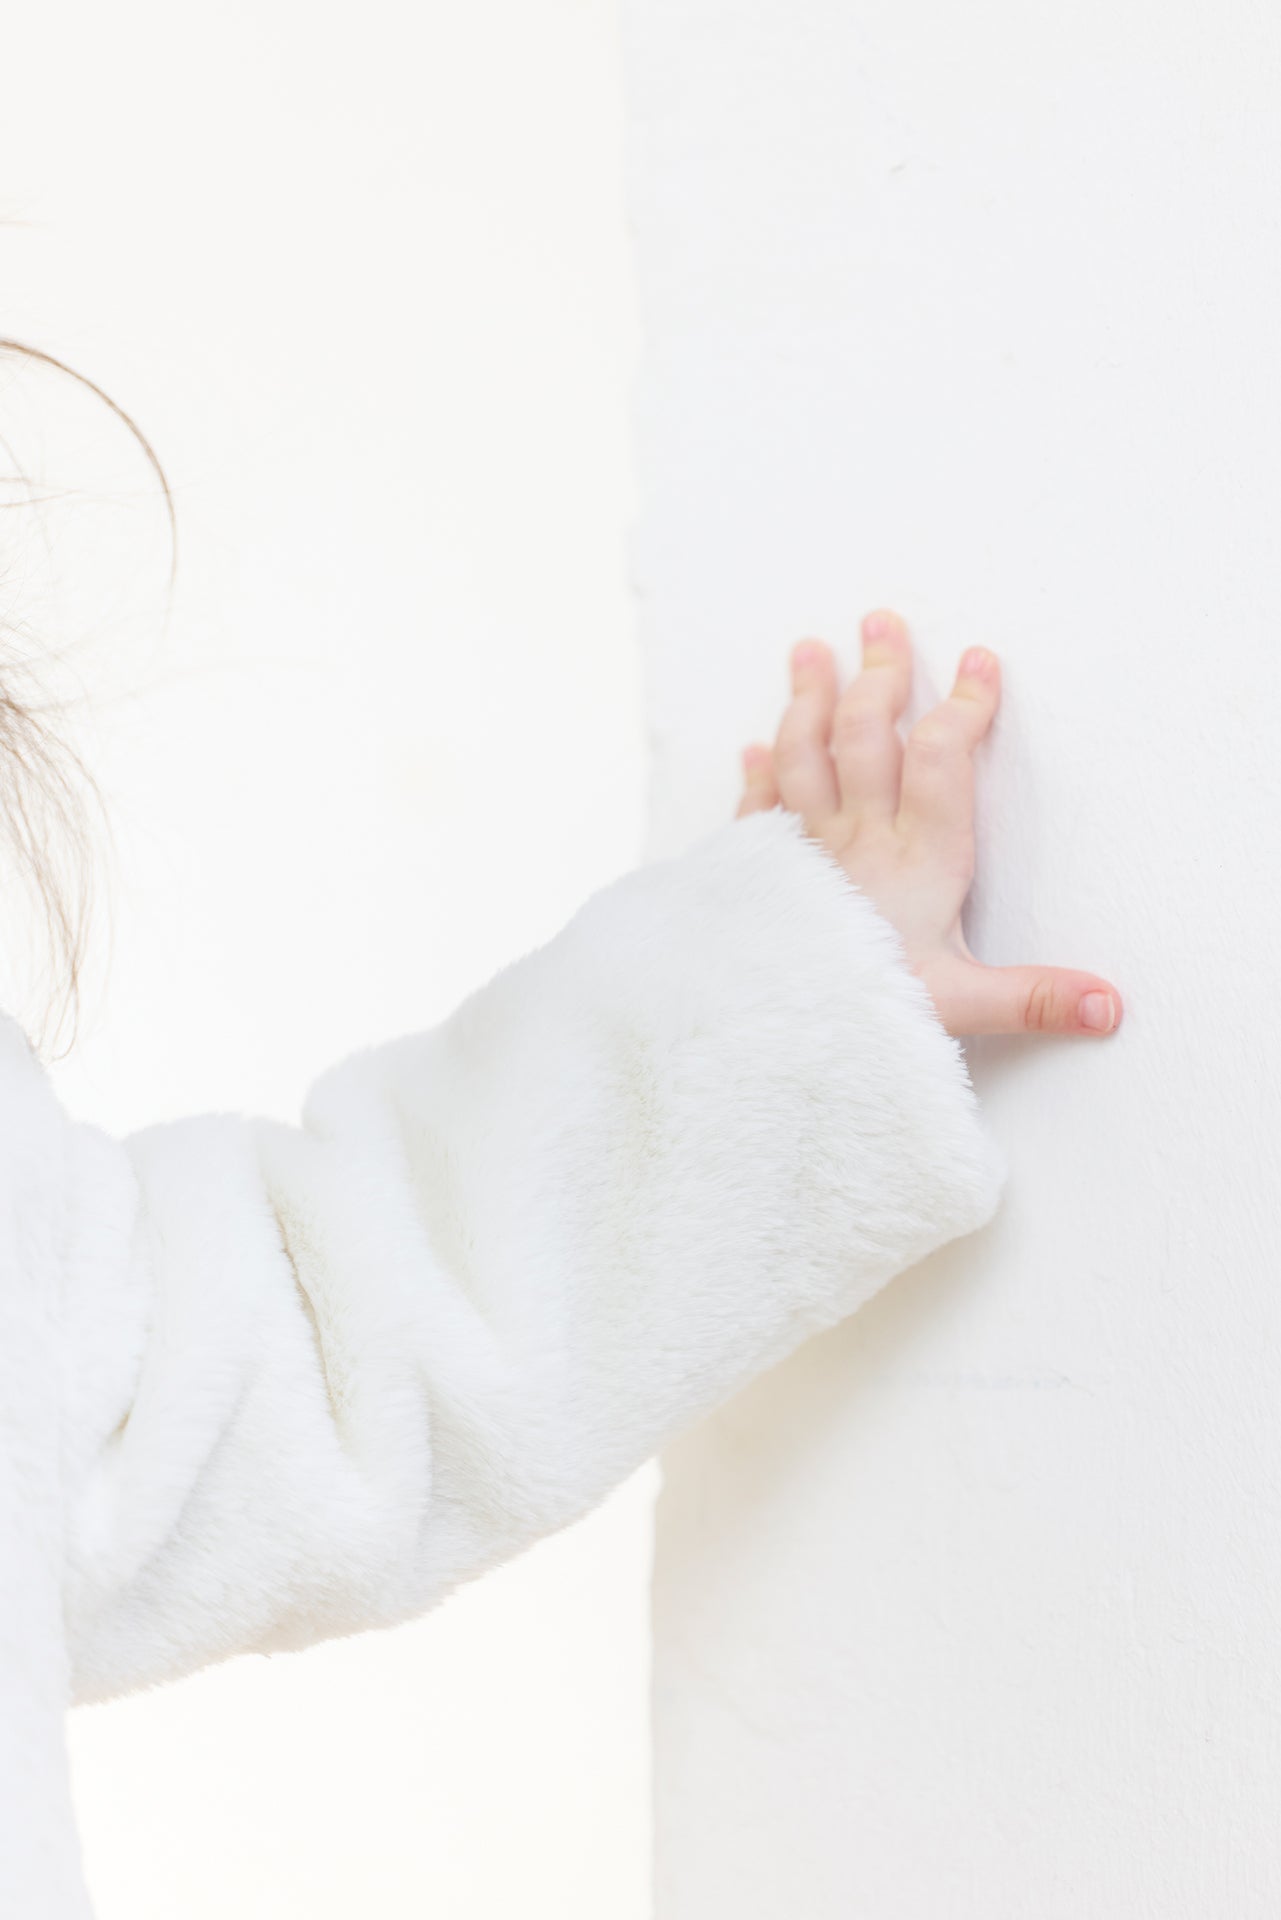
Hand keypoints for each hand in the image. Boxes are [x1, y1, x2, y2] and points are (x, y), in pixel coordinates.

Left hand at [736, 610, 1121, 1039]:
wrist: (767, 1035)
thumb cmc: (864, 1016)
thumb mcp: (962, 1009)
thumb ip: (1034, 998)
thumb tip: (1110, 1005)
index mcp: (917, 861)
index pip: (942, 760)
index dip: (963, 707)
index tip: (979, 661)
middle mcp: (856, 842)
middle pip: (866, 736)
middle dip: (878, 675)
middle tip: (881, 623)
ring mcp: (802, 852)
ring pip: (803, 754)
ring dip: (807, 700)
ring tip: (809, 652)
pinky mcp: (758, 873)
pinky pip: (757, 809)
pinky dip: (758, 774)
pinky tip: (755, 750)